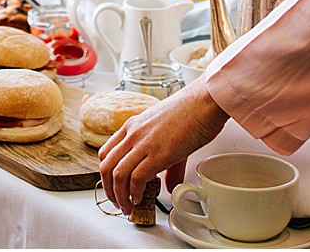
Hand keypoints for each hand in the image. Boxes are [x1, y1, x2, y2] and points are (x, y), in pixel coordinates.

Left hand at [99, 81, 230, 212]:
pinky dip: (135, 193)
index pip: (106, 153)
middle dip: (109, 190)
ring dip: (120, 196)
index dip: (106, 175)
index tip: (113, 188)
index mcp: (131, 126)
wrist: (204, 101)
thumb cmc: (190, 112)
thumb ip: (166, 163)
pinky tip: (140, 199)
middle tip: (118, 203)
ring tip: (127, 207)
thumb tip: (169, 185)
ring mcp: (143, 144)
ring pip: (117, 175)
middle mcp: (132, 134)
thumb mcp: (167, 134)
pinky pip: (137, 178)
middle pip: (106, 166)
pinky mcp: (158, 154)